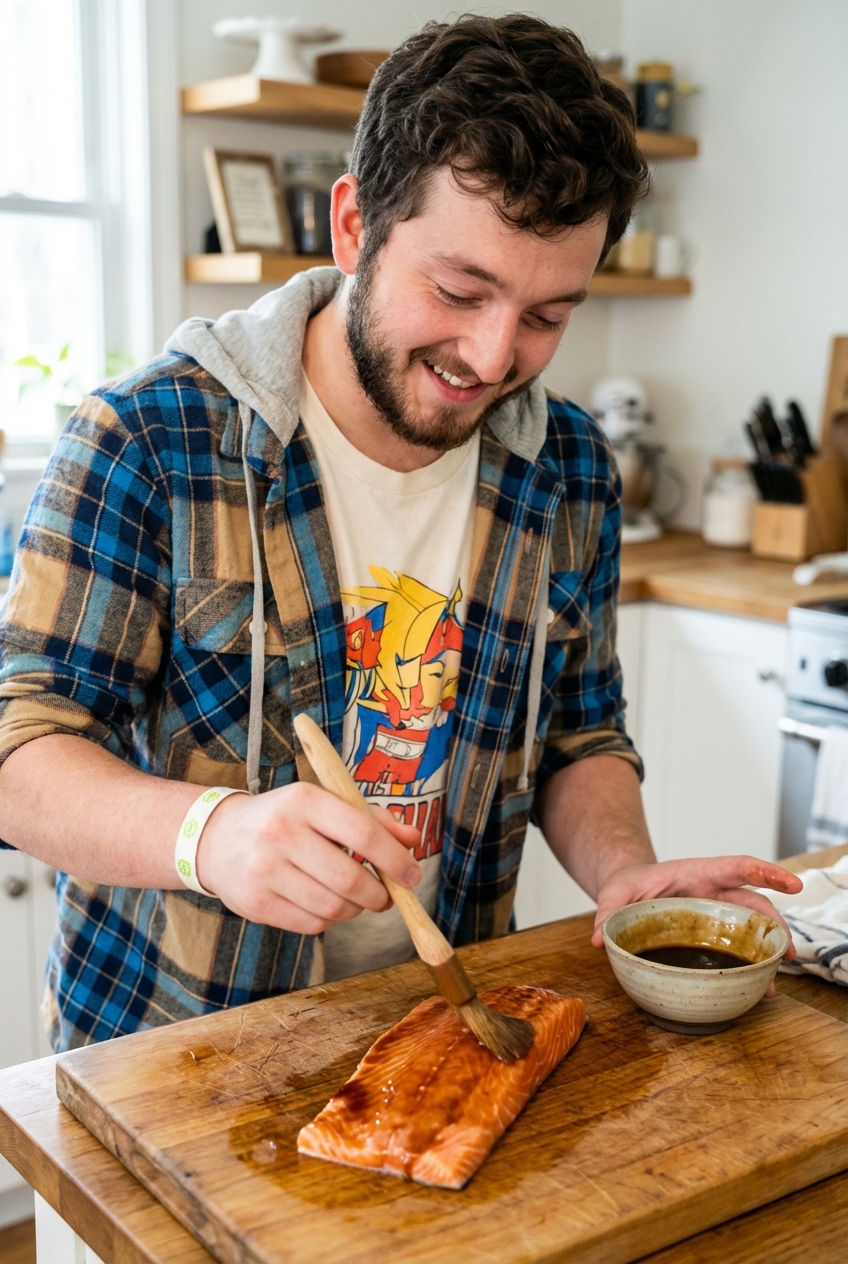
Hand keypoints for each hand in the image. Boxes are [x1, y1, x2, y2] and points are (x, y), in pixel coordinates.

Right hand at [196, 782, 420, 933]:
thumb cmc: (285, 819)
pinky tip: (324, 904)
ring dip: (355, 909)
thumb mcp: (324, 805)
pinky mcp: (255, 904)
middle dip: (379, 895)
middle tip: (386, 897)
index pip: (363, 833)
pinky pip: (311, 925)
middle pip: (350, 879)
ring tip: (354, 899)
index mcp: (304, 800)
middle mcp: (281, 833)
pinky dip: (329, 920)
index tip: (412, 875)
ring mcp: (264, 871)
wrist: (217, 838)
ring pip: (333, 908)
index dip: (395, 859)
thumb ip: (371, 820)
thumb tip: (413, 840)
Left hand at [592, 856, 802, 989]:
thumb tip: (596, 939)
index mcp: (697, 872)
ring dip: (768, 950)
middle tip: (790, 952)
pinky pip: (738, 945)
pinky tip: (759, 985)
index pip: (738, 867)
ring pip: (752, 927)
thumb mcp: (615, 892)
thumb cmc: (628, 885)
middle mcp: (715, 891)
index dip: (768, 873)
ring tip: (777, 978)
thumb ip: (607, 911)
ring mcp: (717, 912)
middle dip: (775, 924)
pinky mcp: (714, 932)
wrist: (629, 889)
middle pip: (754, 903)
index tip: (794, 884)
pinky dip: (750, 963)